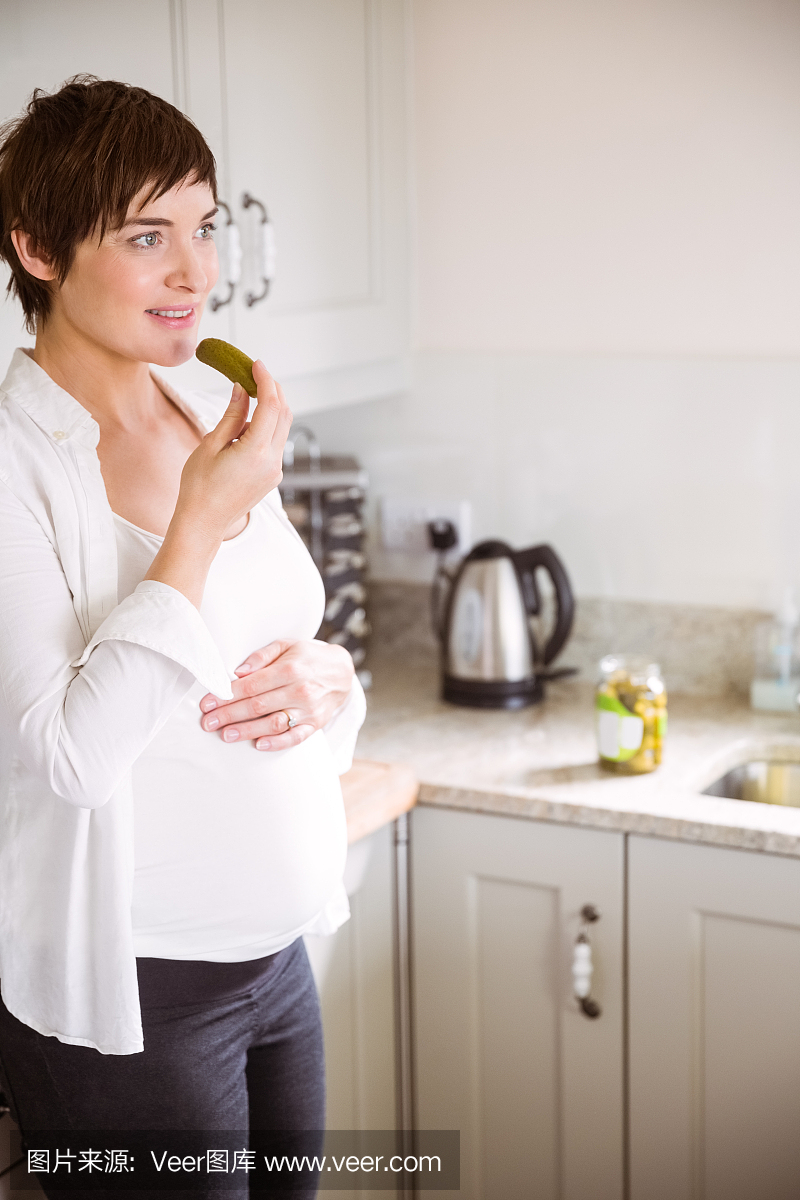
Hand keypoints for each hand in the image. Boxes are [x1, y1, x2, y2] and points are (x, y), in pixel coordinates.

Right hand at [176, 359, 292, 539]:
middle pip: (284, 413)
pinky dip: (266, 427)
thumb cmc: (199, 487)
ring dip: (270, 408)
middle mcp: (273, 461)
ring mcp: (276, 470)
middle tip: (253, 374)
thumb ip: (232, 415)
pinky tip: (245, 426)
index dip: (265, 380)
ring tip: (245, 399)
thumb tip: (242, 389)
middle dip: (272, 390)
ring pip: (282, 428)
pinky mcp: (273, 476)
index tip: (256, 364)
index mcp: (257, 452)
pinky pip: (276, 443)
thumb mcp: (211, 445)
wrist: (203, 523)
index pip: (271, 405)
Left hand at [199, 639, 354, 750]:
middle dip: (229, 714)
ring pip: (274, 723)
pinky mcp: (315, 724)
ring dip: (247, 731)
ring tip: (225, 735)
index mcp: (290, 669)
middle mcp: (300, 690)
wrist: (342, 672)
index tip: (207, 703)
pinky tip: (259, 744)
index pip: (252, 685)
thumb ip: (261, 656)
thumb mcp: (286, 645)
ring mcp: (309, 710)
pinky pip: (295, 737)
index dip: (227, 695)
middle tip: (208, 722)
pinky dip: (277, 743)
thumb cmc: (308, 657)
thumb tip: (238, 671)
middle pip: (258, 706)